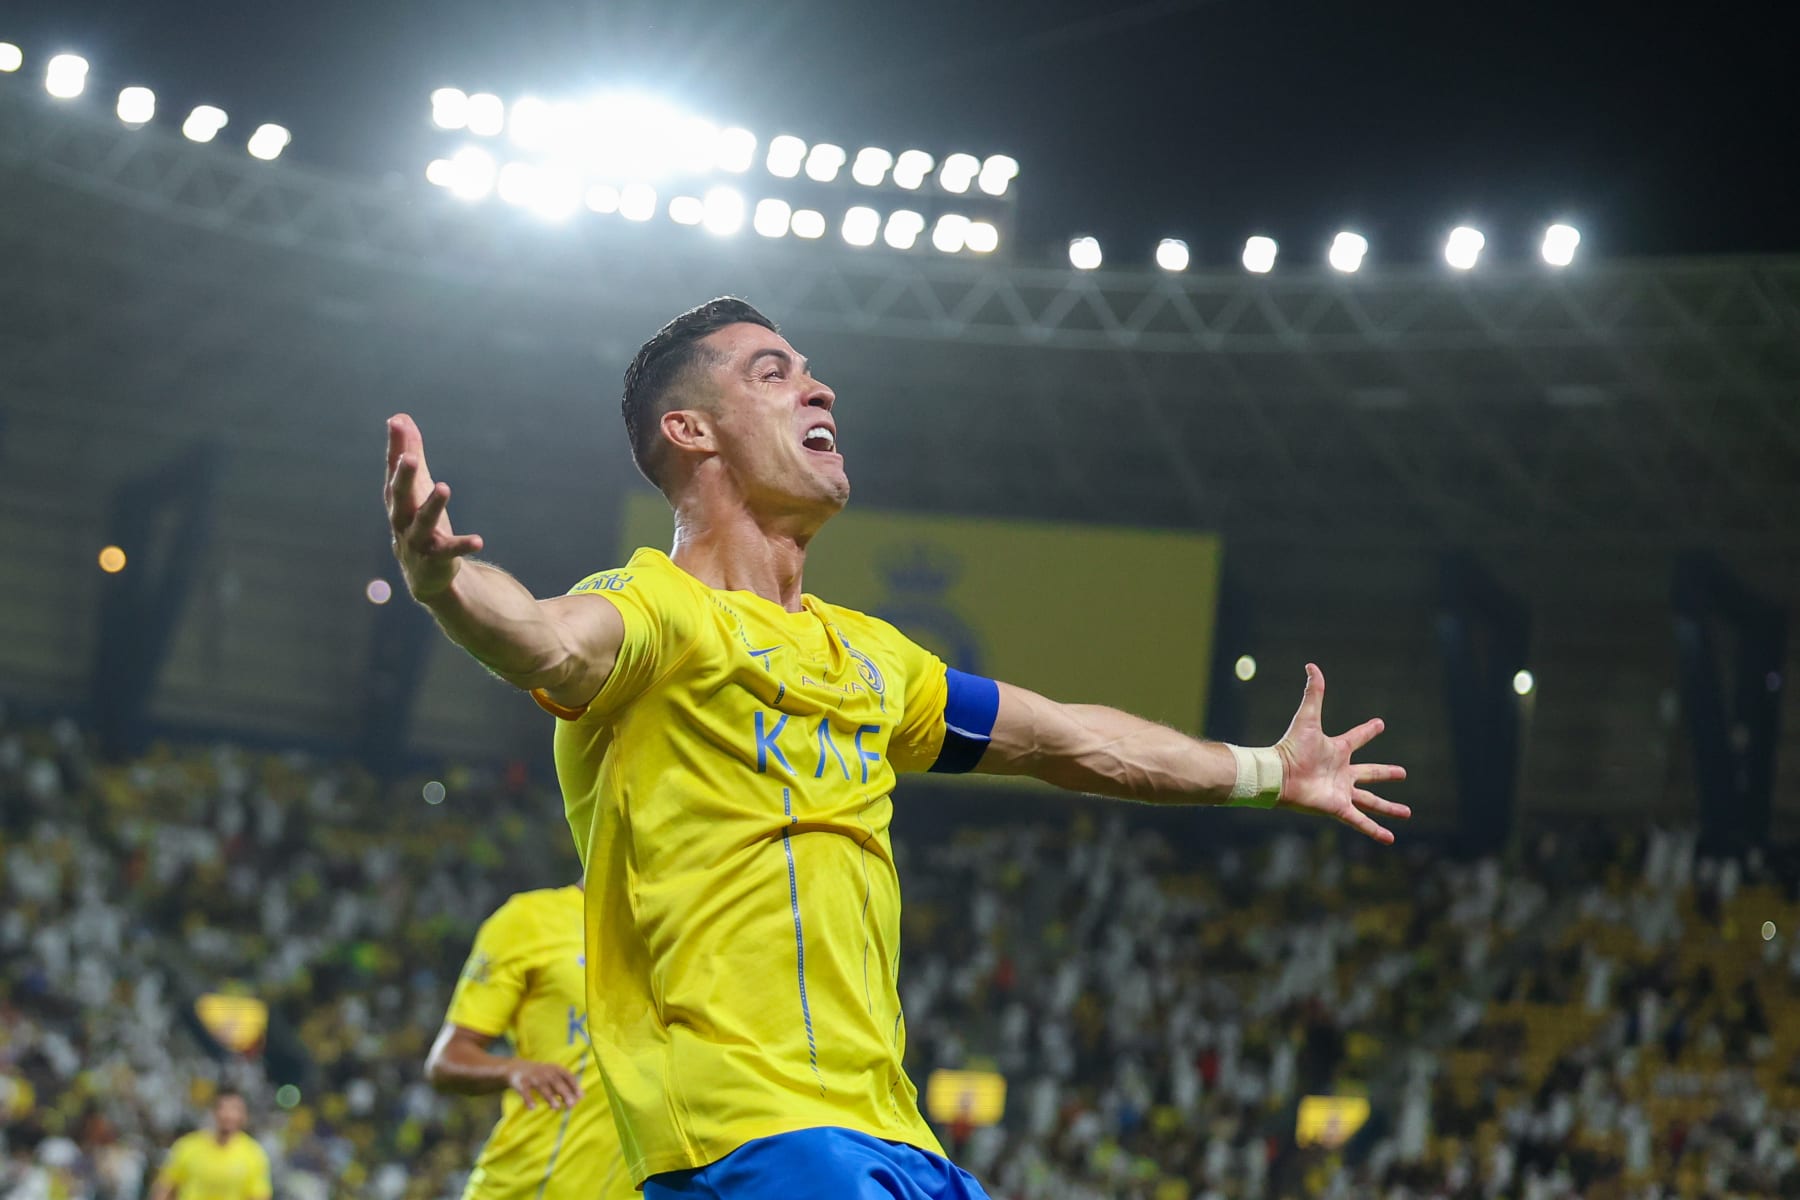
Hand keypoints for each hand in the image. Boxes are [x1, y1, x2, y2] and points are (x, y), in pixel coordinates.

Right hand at [385, 413, 482, 600]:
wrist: (423, 574)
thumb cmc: (417, 520)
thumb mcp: (416, 486)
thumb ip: (409, 452)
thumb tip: (399, 417)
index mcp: (397, 499)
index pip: (393, 470)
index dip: (396, 447)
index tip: (397, 423)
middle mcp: (402, 518)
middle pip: (400, 495)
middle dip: (405, 477)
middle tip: (411, 458)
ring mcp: (417, 540)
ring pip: (422, 522)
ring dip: (432, 505)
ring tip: (444, 487)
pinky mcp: (437, 558)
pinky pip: (449, 551)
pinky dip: (462, 545)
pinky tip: (478, 540)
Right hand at [504, 1060, 583, 1110]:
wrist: (517, 1067)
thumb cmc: (541, 1075)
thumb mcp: (554, 1076)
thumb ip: (566, 1085)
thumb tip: (582, 1096)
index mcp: (556, 1069)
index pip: (567, 1076)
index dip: (574, 1086)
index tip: (580, 1097)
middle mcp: (546, 1072)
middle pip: (557, 1083)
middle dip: (564, 1093)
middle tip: (571, 1104)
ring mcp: (533, 1077)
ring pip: (543, 1087)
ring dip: (549, 1097)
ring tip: (556, 1107)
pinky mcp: (521, 1083)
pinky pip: (525, 1092)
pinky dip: (528, 1099)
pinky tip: (532, 1107)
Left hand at [1274, 663, 1409, 842]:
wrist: (1278, 775)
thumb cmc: (1291, 747)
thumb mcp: (1308, 718)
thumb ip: (1313, 693)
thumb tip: (1311, 665)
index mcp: (1337, 750)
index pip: (1357, 738)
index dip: (1368, 731)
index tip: (1379, 724)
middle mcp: (1341, 772)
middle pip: (1369, 773)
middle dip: (1385, 773)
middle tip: (1402, 772)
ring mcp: (1341, 792)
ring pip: (1370, 801)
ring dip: (1388, 807)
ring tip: (1407, 813)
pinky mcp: (1338, 808)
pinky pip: (1360, 821)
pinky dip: (1374, 830)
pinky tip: (1389, 839)